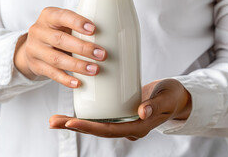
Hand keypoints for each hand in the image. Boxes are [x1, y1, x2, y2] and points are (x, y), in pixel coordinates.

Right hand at [14, 7, 106, 87]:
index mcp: (48, 16)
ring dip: (77, 66)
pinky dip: (66, 79)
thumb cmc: (57, 32)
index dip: (77, 22)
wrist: (33, 46)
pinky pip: (52, 74)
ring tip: (94, 69)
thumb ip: (79, 26)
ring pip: (56, 59)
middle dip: (83, 48)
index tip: (94, 30)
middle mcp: (38, 31)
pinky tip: (78, 82)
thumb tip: (113, 34)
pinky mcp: (36, 66)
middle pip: (60, 40)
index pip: (62, 16)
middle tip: (102, 54)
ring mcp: (35, 50)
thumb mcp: (64, 23)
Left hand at [49, 79, 191, 140]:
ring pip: (95, 125)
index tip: (71, 121)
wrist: (174, 97)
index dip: (89, 127)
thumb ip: (156, 105)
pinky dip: (84, 115)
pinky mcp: (119, 114)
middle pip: (97, 130)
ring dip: (74, 123)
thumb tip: (141, 113)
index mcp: (137, 128)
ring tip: (54, 119)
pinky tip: (70, 112)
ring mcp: (122, 122)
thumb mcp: (167, 98)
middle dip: (74, 127)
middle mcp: (127, 127)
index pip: (109, 130)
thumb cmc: (172, 96)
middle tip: (52, 121)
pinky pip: (99, 117)